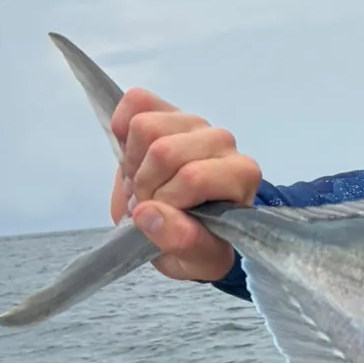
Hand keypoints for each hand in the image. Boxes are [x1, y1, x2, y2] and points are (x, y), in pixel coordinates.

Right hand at [109, 89, 261, 281]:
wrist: (187, 223)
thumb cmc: (199, 241)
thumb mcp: (195, 260)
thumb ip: (181, 241)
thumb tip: (149, 214)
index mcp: (241, 174)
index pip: (193, 178)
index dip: (165, 202)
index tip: (163, 221)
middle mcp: (223, 142)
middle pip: (164, 151)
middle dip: (145, 185)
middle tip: (149, 203)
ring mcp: (195, 122)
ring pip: (146, 126)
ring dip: (133, 164)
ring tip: (144, 184)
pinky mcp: (168, 109)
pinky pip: (135, 102)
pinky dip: (122, 131)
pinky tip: (134, 156)